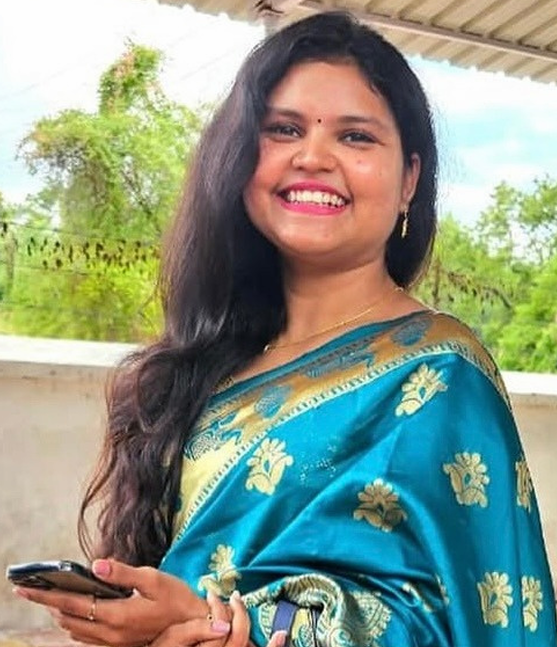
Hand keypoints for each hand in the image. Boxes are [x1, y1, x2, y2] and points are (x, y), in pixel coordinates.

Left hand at [13, 558, 209, 646]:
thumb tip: (96, 564)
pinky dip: (74, 622)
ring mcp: (114, 642)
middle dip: (47, 603)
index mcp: (117, 614)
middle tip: (31, 589)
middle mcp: (110, 633)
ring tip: (51, 596)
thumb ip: (122, 572)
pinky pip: (86, 637)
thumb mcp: (153, 578)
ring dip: (60, 613)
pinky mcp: (119, 644)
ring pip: (74, 630)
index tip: (24, 587)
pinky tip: (76, 611)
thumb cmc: (175, 598)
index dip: (46, 594)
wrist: (192, 625)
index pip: (71, 603)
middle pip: (67, 618)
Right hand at [152, 590, 286, 646]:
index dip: (219, 607)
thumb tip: (221, 624)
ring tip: (250, 608)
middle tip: (234, 596)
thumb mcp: (171, 640)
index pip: (221, 625)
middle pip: (238, 636)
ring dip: (257, 629)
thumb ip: (194, 631)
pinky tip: (281, 635)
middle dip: (238, 612)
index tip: (211, 594)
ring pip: (247, 646)